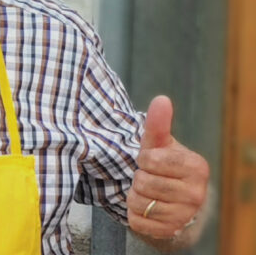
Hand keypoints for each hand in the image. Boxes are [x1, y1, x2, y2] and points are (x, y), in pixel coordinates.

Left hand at [127, 96, 209, 239]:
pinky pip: (137, 221)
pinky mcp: (170, 231)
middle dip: (138, 177)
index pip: (151, 160)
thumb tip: (161, 99)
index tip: (149, 160)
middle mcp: (197, 194)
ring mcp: (185, 215)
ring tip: (146, 191)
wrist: (173, 197)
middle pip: (144, 182)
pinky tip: (146, 207)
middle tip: (148, 177)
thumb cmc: (164, 164)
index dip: (143, 158)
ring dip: (134, 195)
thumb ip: (158, 124)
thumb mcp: (160, 143)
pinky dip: (134, 213)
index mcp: (197, 167)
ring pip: (138, 203)